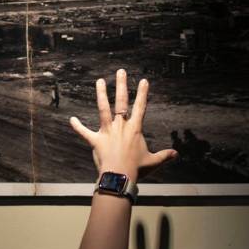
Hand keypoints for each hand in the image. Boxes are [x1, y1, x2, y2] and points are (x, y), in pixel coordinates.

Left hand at [69, 68, 177, 182]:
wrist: (120, 177)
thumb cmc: (137, 169)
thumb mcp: (153, 161)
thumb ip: (164, 156)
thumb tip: (176, 154)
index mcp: (135, 129)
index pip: (140, 107)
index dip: (142, 93)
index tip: (143, 81)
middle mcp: (121, 126)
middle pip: (121, 102)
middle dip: (121, 85)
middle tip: (120, 71)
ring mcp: (107, 132)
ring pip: (103, 109)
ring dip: (100, 94)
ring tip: (99, 81)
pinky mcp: (96, 141)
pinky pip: (84, 132)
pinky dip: (77, 126)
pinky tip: (71, 119)